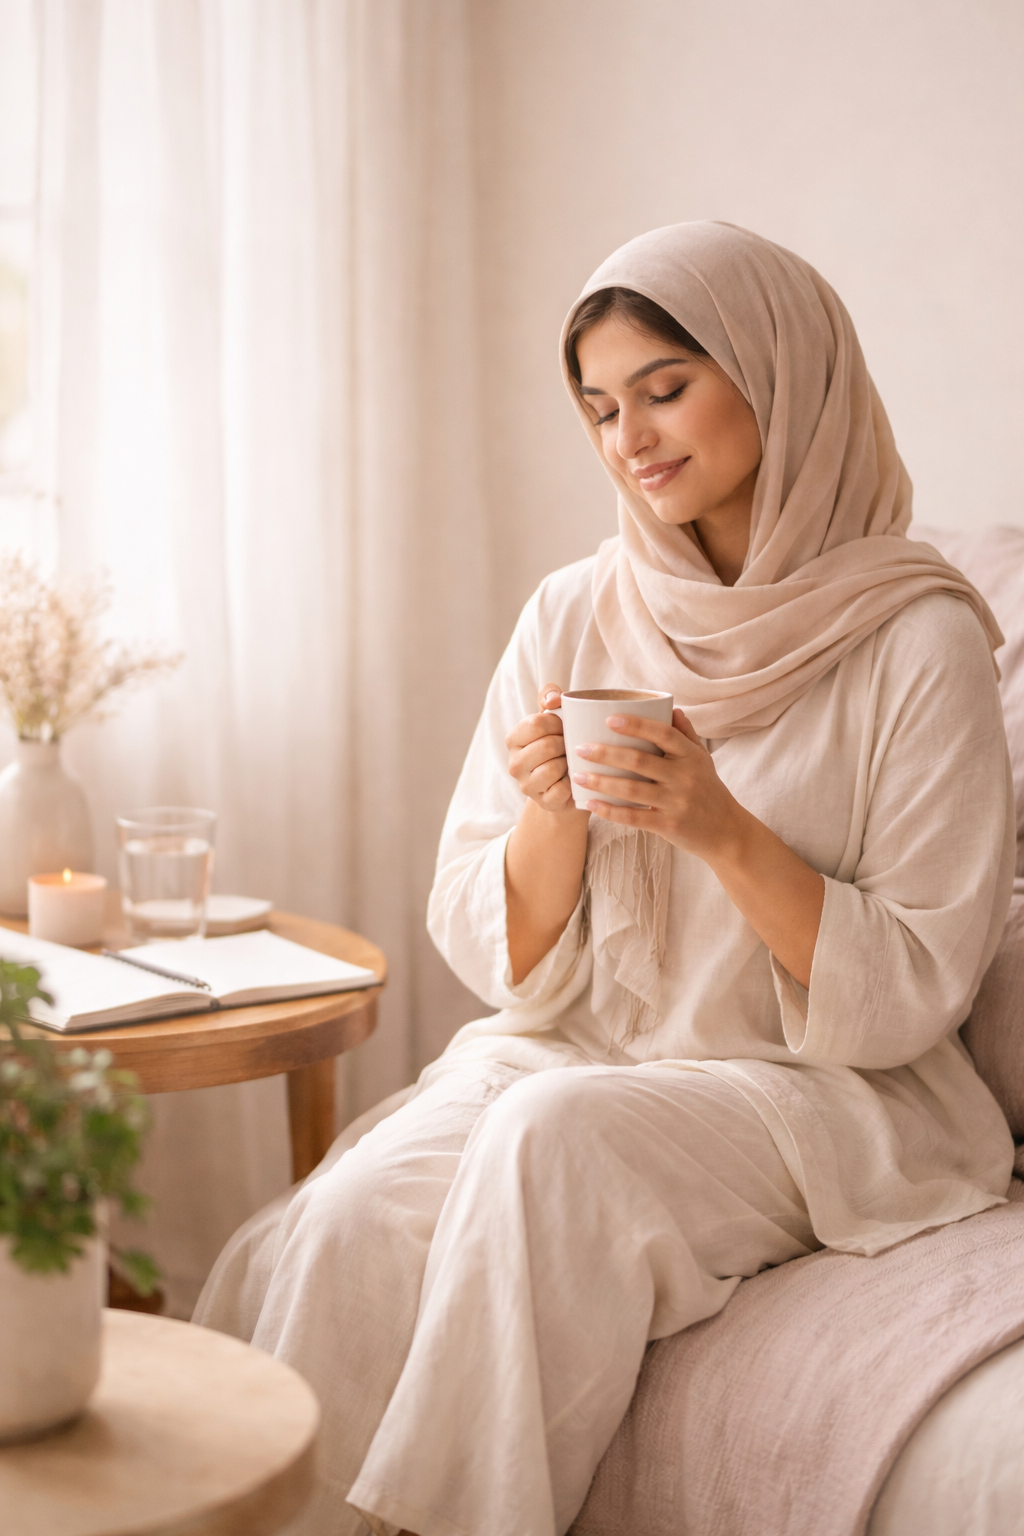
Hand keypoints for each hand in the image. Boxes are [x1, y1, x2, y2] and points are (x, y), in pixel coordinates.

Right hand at [505, 684, 581, 815]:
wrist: (569, 784)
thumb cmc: (561, 745)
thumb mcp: (553, 718)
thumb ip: (549, 696)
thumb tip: (553, 699)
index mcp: (513, 739)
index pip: (537, 723)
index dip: (558, 723)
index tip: (563, 728)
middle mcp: (514, 764)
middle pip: (547, 746)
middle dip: (565, 744)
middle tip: (570, 747)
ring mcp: (527, 786)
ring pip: (553, 768)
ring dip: (569, 764)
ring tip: (570, 763)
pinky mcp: (543, 803)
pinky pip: (562, 790)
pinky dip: (572, 784)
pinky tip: (572, 780)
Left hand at [572, 708, 823, 985]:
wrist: (727, 832)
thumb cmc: (710, 792)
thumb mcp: (703, 760)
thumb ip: (687, 735)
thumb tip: (672, 708)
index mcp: (691, 756)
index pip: (663, 733)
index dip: (636, 725)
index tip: (610, 718)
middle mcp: (684, 777)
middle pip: (640, 760)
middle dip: (607, 753)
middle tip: (580, 747)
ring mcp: (676, 802)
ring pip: (632, 789)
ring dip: (602, 781)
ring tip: (578, 775)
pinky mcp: (669, 825)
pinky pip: (634, 817)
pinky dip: (611, 811)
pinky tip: (591, 804)